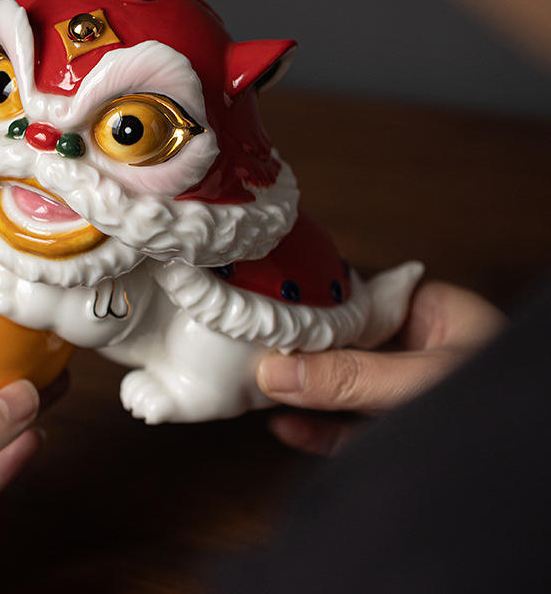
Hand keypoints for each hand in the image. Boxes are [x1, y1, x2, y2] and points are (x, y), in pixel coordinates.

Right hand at [257, 281, 505, 454]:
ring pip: (345, 385)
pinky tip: (286, 426)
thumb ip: (349, 378)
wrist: (534, 476)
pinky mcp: (400, 433)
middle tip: (250, 348)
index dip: (309, 302)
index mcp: (432, 312)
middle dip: (299, 348)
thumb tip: (275, 371)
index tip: (266, 309)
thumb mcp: (420, 384)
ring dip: (303, 390)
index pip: (356, 296)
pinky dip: (318, 429)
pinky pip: (351, 428)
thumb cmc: (505, 409)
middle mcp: (417, 347)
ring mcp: (407, 391)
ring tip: (257, 385)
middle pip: (344, 341)